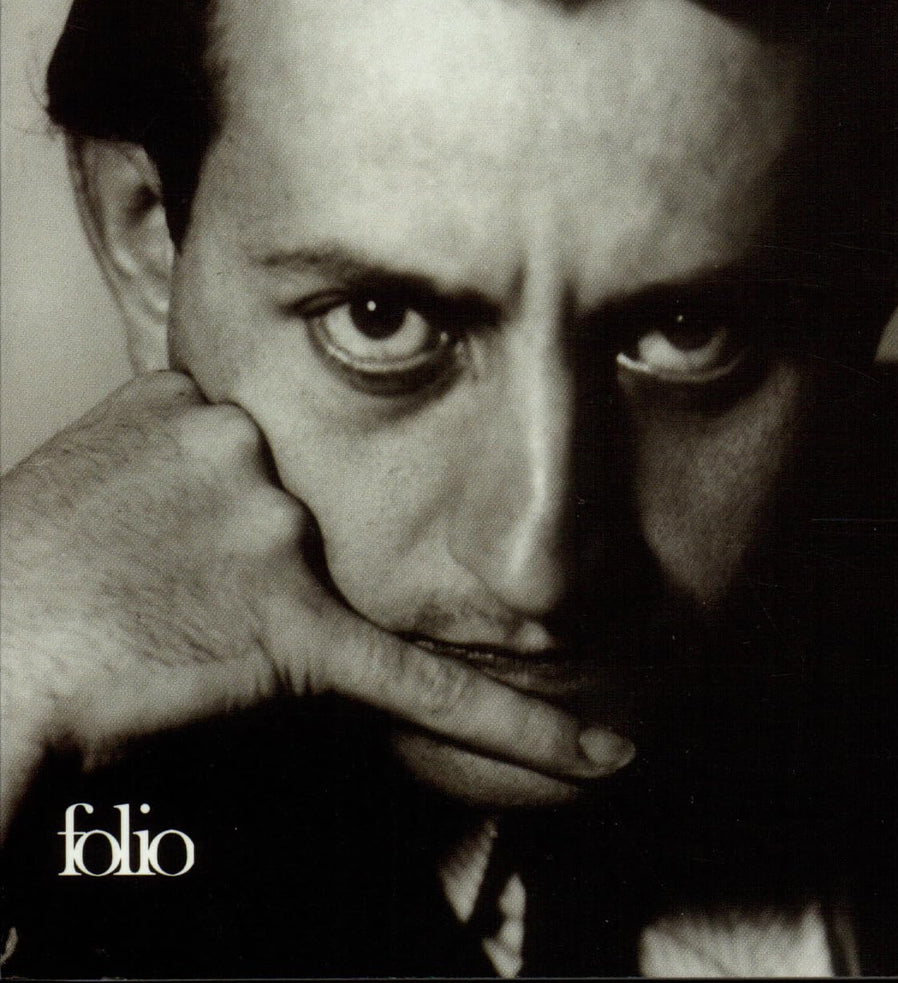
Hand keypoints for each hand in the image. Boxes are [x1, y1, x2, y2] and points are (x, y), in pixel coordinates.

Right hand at [0, 372, 632, 836]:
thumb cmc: (19, 570)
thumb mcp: (87, 459)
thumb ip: (170, 439)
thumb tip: (218, 450)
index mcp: (192, 395)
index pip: (257, 448)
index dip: (217, 509)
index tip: (182, 540)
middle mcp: (243, 444)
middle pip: (292, 513)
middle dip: (234, 565)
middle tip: (157, 594)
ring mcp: (274, 531)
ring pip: (322, 585)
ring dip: (253, 617)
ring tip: (163, 633)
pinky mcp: (289, 628)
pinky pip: (415, 677)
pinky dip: (514, 720)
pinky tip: (595, 747)